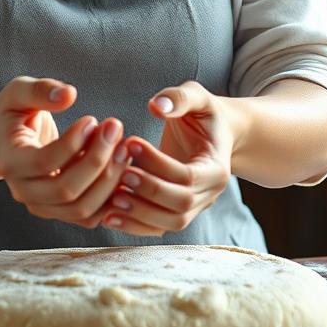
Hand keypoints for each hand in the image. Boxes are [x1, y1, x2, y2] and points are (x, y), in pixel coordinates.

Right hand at [0, 76, 129, 228]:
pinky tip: (121, 165)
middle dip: (97, 160)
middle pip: (66, 190)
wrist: (6, 139)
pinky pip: (90, 216)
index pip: (44, 162)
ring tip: (123, 146)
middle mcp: (23, 191)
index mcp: (10, 162)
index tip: (92, 119)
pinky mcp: (60, 211)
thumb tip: (68, 95)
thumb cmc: (14, 112)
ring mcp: (42, 206)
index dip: (73, 142)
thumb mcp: (19, 92)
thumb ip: (40, 90)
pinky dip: (110, 196)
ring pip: (81, 208)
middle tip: (115, 129)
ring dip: (109, 179)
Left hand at [102, 80, 235, 235]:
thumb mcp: (197, 97)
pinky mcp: (176, 213)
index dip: (158, 163)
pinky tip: (109, 215)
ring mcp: (195, 208)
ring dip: (139, 214)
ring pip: (169, 223)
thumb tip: (157, 106)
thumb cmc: (203, 114)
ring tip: (111, 199)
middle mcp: (209, 194)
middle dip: (148, 191)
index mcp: (217, 168)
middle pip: (180, 206)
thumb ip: (179, 98)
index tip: (131, 142)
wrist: (215, 135)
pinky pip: (157, 228)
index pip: (188, 176)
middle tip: (120, 174)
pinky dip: (134, 226)